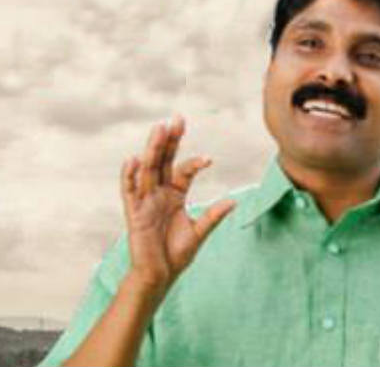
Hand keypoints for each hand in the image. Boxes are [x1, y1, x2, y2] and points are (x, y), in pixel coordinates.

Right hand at [120, 115, 235, 293]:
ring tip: (159, 129)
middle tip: (177, 118)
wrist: (160, 276)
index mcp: (175, 195)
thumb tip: (234, 201)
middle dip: (170, 140)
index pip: (184, 171)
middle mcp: (159, 193)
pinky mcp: (134, 213)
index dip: (195, 163)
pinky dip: (129, 176)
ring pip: (148, 169)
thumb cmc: (176, 255)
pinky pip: (129, 191)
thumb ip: (213, 216)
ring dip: (153, 149)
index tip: (209, 159)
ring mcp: (145, 201)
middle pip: (163, 161)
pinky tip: (132, 159)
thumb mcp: (199, 233)